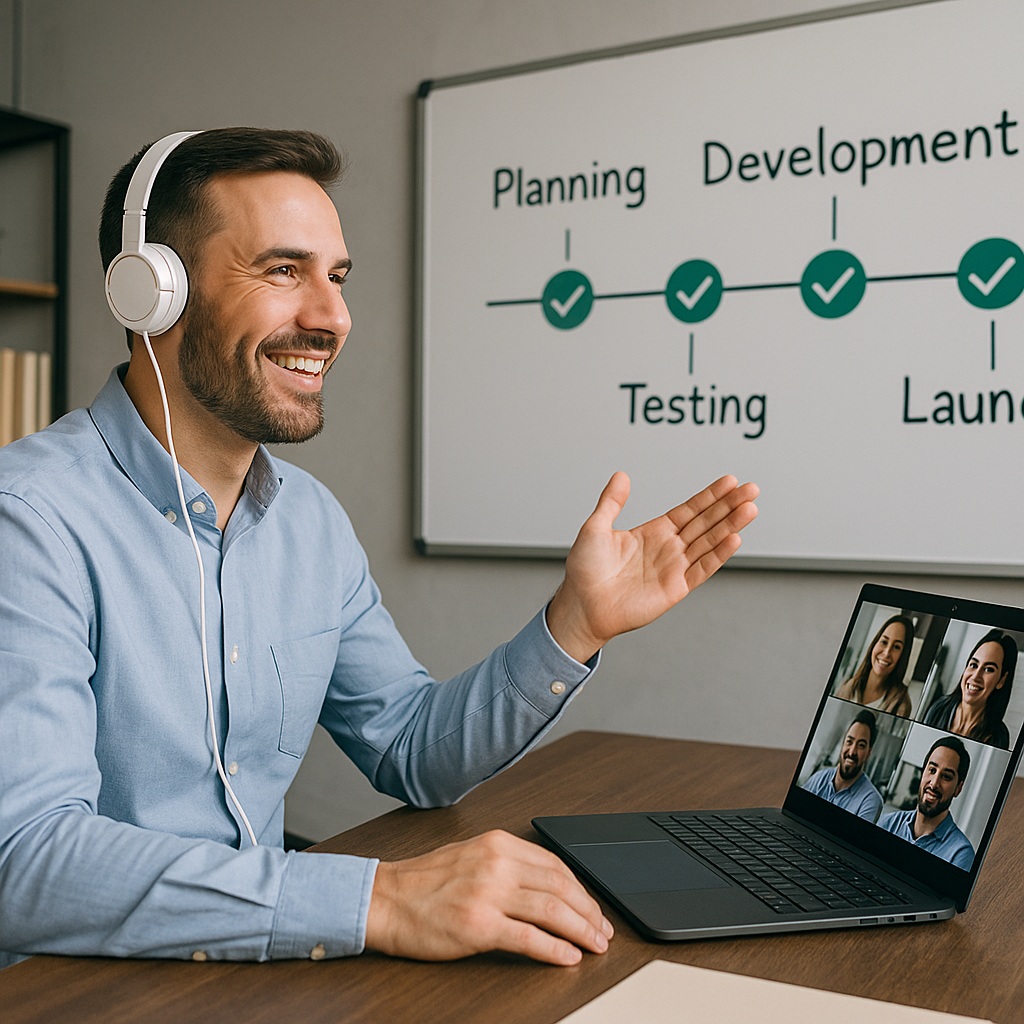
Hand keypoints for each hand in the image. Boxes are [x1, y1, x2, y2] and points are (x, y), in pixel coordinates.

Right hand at [364, 830, 612, 964]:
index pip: (555, 864)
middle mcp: (497, 863)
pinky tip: (568, 957)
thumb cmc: (424, 883)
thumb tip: (549, 885)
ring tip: (594, 946)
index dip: (582, 889)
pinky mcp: (479, 925)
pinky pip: (528, 938)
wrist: (384, 899)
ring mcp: (488, 893)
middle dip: (589, 912)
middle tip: (603, 931)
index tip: (593, 907)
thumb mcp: (472, 856)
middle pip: (560, 887)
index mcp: (498, 843)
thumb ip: (508, 863)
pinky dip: (554, 949)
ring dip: (581, 930)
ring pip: (552, 910)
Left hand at [546, 472, 758, 662]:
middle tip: (752, 489)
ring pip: (709, 542)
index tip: (730, 481)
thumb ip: (612, 502)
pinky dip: (718, 555)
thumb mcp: (595, 528)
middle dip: (729, 506)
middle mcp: (669, 548)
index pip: (690, 510)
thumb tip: (622, 475)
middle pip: (706, 522)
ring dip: (730, 525)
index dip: (710, 496)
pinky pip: (702, 569)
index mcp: (654, 532)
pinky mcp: (675, 588)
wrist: (582, 605)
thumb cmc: (585, 570)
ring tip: (750, 508)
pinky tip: (734, 538)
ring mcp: (674, 568)